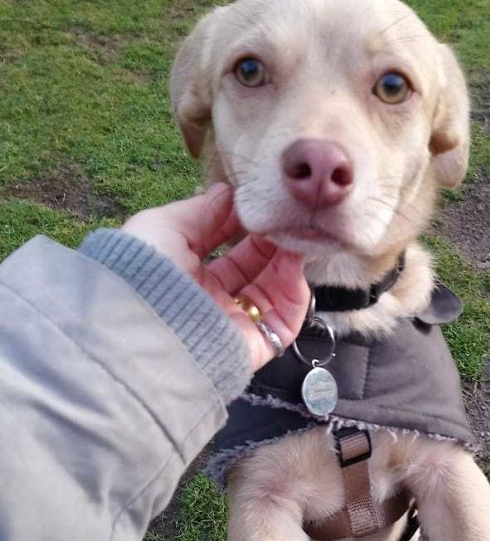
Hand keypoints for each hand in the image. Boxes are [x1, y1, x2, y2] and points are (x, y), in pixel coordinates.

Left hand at [122, 182, 309, 370]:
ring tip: (295, 237)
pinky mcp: (252, 347)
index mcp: (186, 277)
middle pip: (255, 271)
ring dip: (288, 263)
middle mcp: (210, 302)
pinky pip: (284, 322)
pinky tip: (293, 265)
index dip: (247, 230)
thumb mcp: (162, 227)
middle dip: (272, 244)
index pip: (227, 252)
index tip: (263, 207)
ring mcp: (232, 326)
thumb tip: (229, 193)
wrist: (142, 327)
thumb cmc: (145, 272)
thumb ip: (200, 211)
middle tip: (286, 219)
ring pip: (273, 294)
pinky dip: (295, 293)